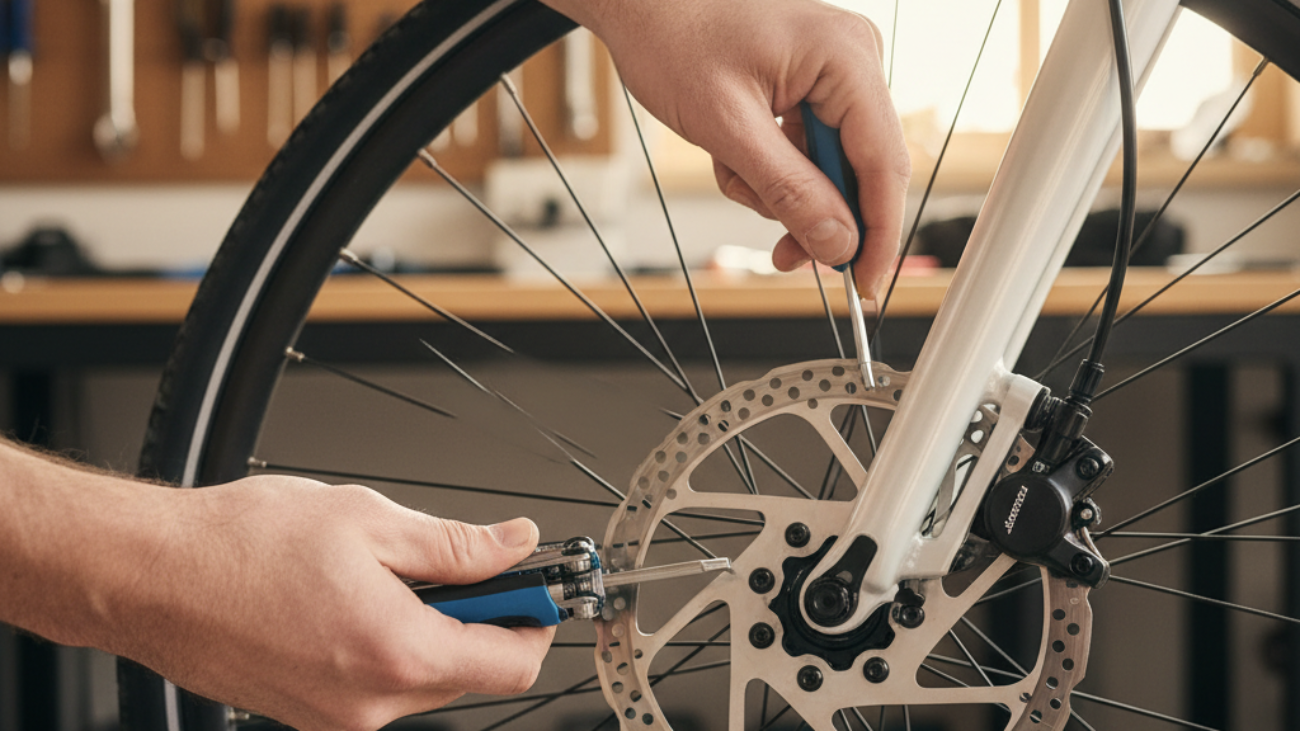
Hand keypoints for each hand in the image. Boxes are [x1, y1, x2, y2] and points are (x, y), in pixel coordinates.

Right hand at [102, 478, 551, 730]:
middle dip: (476, 619)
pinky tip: (349, 602)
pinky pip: (374, 688)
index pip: (509, 665)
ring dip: (426, 631)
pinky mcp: (307, 717)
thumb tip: (515, 544)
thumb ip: (456, 545)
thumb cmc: (242, 545)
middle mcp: (370, 705)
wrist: (150, 577)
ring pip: (420, 681)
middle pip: (466, 674)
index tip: (533, 588)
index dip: (533, 621)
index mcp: (397, 654)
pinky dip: (384, 648)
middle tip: (456, 566)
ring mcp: (335, 719)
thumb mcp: (369, 521)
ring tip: (382, 576)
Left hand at [551, 0, 910, 296]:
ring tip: (730, 172)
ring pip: (828, 171)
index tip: (865, 284)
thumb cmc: (674, 40)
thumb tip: (839, 244)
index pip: (883, 163)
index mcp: (846, 58)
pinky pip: (808, 154)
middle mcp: (853, 62)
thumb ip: (788, 189)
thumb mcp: (727, 127)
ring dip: (778, 192)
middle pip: (860, 172)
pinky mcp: (813, 89)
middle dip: (814, 215)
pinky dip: (769, 172)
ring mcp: (835, 76)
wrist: (642, 5)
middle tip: (782, 257)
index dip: (877, 232)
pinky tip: (732, 157)